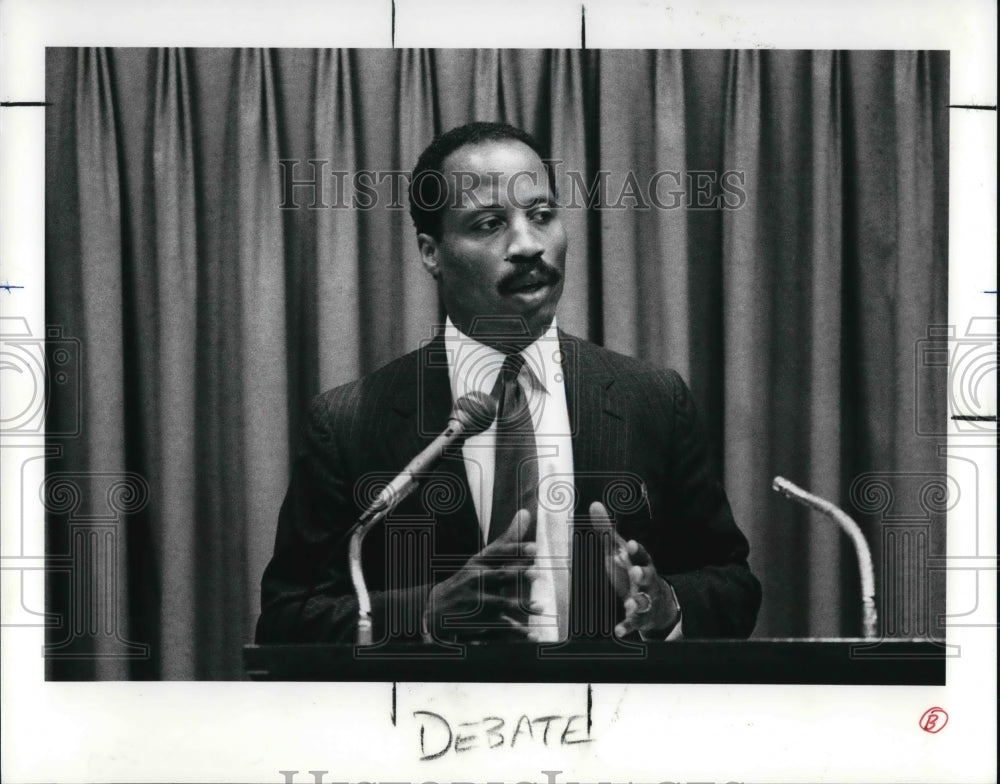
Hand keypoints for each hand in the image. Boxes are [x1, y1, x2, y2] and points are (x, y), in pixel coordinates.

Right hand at [423, 509, 540, 641]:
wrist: (436, 608)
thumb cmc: (469, 578)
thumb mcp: (484, 558)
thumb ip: (507, 539)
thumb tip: (526, 513)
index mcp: (479, 563)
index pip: (498, 553)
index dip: (516, 550)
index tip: (534, 547)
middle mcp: (476, 580)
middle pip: (498, 576)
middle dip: (517, 575)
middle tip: (537, 574)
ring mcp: (475, 601)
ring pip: (499, 604)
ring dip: (520, 606)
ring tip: (541, 607)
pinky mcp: (477, 621)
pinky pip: (499, 627)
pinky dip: (515, 632)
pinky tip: (532, 635)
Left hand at [591, 501, 680, 637]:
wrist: (657, 601)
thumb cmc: (632, 570)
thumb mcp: (619, 550)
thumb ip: (607, 530)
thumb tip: (594, 504)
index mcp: (641, 562)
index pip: (640, 554)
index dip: (636, 550)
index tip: (630, 544)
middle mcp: (646, 580)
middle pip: (646, 576)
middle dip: (641, 574)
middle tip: (636, 571)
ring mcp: (645, 599)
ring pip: (643, 600)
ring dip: (637, 601)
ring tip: (631, 603)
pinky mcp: (641, 617)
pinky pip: (634, 623)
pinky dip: (626, 626)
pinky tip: (618, 630)